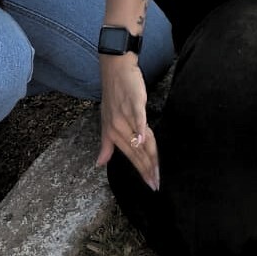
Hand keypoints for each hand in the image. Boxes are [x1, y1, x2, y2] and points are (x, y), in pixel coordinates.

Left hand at [95, 57, 159, 190]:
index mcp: (113, 133)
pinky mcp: (133, 103)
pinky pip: (138, 117)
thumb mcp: (106, 122)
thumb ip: (106, 145)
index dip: (142, 171)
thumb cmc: (113, 96)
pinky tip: (144, 140)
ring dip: (149, 156)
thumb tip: (100, 164)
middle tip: (157, 184)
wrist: (115, 70)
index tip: (151, 184)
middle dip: (148, 169)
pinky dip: (141, 128)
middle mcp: (118, 127)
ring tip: (156, 171)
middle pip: (137, 152)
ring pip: (140, 139)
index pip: (131, 156)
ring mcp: (125, 115)